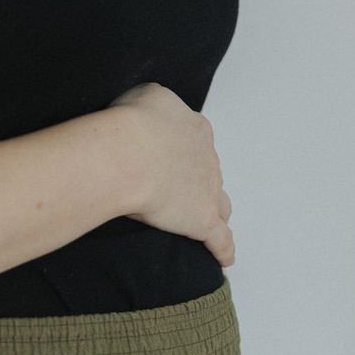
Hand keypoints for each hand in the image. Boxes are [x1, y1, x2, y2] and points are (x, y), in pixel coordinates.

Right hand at [108, 81, 234, 268]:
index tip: (169, 158)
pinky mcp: (203, 220)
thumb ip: (156, 103)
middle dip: (197, 182)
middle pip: (209, 174)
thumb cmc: (131, 124)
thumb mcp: (144, 96)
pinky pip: (220, 239)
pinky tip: (225, 258)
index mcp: (194, 129)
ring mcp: (209, 190)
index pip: (196, 142)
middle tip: (176, 191)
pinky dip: (223, 249)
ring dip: (214, 211)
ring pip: (220, 204)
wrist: (129, 153)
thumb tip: (151, 112)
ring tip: (206, 221)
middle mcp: (207, 158)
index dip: (184, 152)